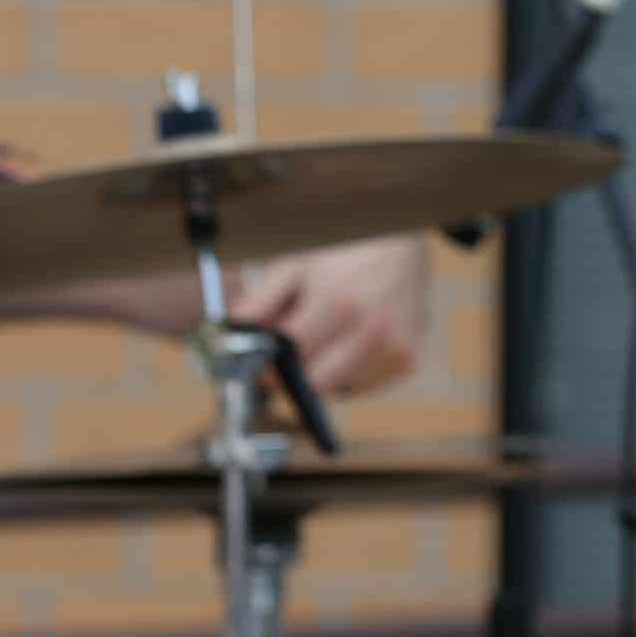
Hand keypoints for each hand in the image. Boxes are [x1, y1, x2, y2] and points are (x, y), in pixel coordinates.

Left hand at [229, 234, 427, 396]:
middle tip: (285, 355)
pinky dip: (347, 375)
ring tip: (324, 338)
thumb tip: (229, 336)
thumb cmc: (345, 253)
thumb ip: (259, 302)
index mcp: (339, 302)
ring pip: (337, 388)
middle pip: (314, 382)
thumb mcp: (296, 266)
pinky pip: (361, 386)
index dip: (267, 363)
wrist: (400, 247)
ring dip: (321, 374)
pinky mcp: (406, 360)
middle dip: (292, 374)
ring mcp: (393, 348)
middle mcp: (371, 329)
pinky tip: (348, 344)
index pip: (291, 355)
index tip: (257, 363)